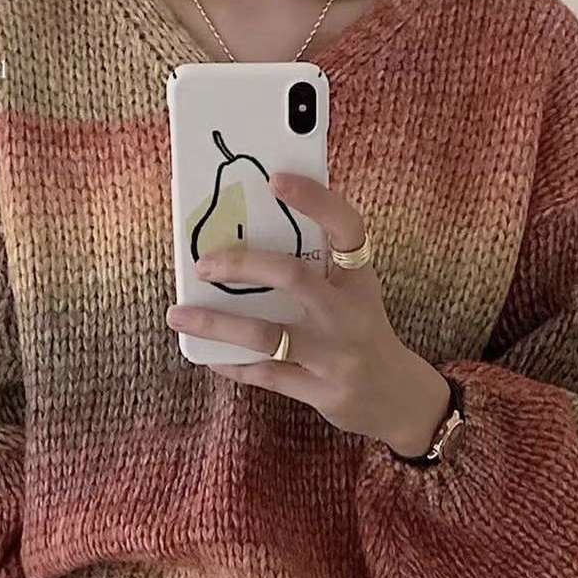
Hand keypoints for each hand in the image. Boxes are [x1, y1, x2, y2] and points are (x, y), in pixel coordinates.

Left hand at [164, 171, 450, 457]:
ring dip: (216, 324)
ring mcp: (335, 356)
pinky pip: (265, 374)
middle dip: (243, 265)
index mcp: (360, 279)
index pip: (347, 228)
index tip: (276, 179)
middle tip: (203, 264)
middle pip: (293, 277)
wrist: (399, 398)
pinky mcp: (321, 391)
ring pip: (267, 335)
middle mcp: (349, 314)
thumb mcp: (353, 295)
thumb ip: (317, 269)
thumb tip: (246, 237)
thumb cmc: (362, 334)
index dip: (315, 200)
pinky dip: (231, 362)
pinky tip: (206, 354)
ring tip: (178, 314)